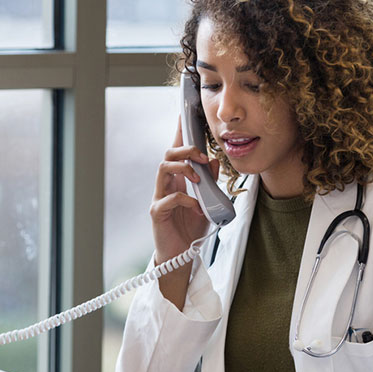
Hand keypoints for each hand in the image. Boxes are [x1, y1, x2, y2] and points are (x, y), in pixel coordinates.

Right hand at [150, 115, 220, 264]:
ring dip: (183, 168)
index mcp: (177, 180)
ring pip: (162, 169)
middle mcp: (166, 185)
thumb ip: (211, 182)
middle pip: (168, 154)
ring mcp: (159, 198)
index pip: (177, 151)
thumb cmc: (191, 229)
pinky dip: (186, 200)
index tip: (185, 114)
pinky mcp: (157, 213)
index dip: (180, 132)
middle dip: (186, 150)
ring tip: (198, 177)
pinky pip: (168, 199)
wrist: (181, 257)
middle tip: (203, 157)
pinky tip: (198, 208)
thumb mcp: (208, 202)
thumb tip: (215, 160)